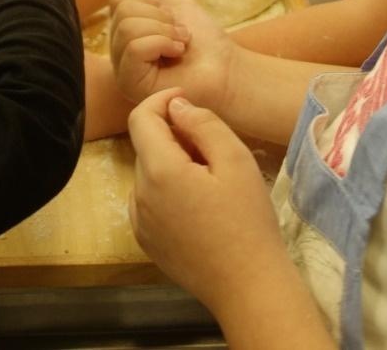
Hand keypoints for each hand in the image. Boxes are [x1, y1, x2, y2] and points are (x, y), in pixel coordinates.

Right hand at [110, 0, 235, 106]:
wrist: (227, 70)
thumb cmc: (207, 44)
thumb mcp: (185, 10)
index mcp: (127, 34)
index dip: (148, 1)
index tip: (172, 16)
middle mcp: (119, 53)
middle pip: (122, 12)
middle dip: (158, 16)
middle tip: (180, 33)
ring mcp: (123, 70)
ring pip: (127, 28)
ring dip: (163, 30)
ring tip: (180, 44)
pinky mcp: (131, 83)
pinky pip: (135, 47)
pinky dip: (161, 43)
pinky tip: (177, 53)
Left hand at [128, 88, 289, 314]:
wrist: (248, 286)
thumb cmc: (248, 220)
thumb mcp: (236, 160)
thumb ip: (203, 123)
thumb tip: (176, 106)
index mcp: (159, 171)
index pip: (141, 117)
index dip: (162, 101)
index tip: (188, 100)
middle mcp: (139, 195)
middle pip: (147, 146)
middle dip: (174, 136)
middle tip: (214, 148)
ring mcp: (139, 222)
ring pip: (149, 174)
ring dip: (171, 164)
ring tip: (211, 180)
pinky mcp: (147, 242)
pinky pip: (149, 201)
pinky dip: (167, 191)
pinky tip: (200, 206)